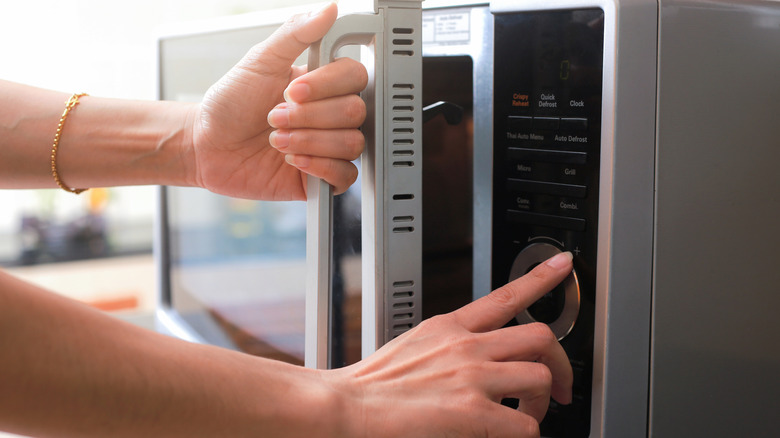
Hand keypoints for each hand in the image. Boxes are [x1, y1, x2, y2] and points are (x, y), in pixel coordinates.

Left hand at [189, 3, 366, 199]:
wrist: (207, 146)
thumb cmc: (230, 104)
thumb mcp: (259, 61)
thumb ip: (295, 34)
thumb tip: (328, 10)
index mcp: (323, 84)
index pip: (355, 77)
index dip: (326, 86)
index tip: (292, 90)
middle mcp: (330, 115)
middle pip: (355, 112)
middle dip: (309, 117)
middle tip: (275, 117)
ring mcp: (328, 146)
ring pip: (351, 144)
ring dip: (309, 142)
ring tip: (278, 140)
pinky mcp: (322, 179)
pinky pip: (345, 176)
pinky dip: (318, 167)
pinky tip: (293, 161)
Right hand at [328, 252, 574, 437]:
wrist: (346, 406)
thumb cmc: (372, 384)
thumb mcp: (413, 345)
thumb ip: (447, 346)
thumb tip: (470, 359)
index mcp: (450, 326)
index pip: (505, 295)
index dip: (541, 278)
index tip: (563, 266)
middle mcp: (467, 346)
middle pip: (540, 337)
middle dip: (559, 364)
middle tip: (558, 387)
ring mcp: (472, 377)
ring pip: (541, 377)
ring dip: (541, 403)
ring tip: (526, 415)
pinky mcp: (473, 413)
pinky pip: (527, 426)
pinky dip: (526, 433)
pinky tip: (507, 434)